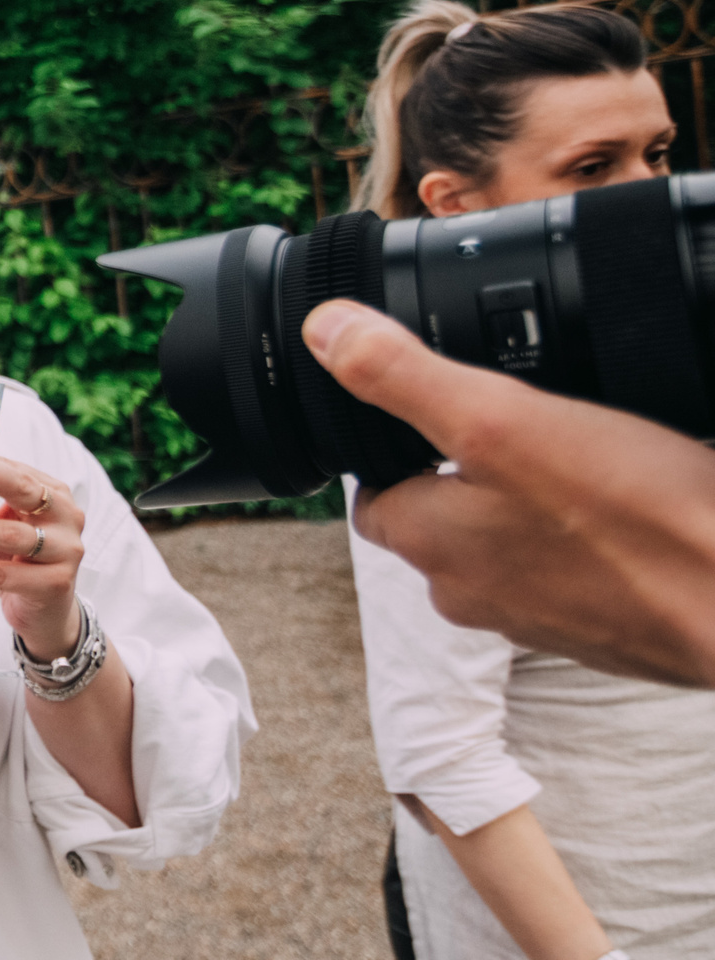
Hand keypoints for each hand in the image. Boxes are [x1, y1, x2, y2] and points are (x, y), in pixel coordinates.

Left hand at [303, 299, 714, 688]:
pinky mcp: (606, 626)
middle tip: (522, 420)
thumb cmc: (636, 520)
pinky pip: (577, 568)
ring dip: (533, 502)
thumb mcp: (502, 420)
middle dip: (470, 468)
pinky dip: (591, 535)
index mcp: (430, 545)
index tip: (434, 407)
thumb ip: (405, 378)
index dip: (394, 445)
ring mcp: (543, 618)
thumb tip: (324, 332)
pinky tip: (631, 503)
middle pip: (443, 515)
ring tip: (582, 458)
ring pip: (512, 542)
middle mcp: (472, 594)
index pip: (375, 492)